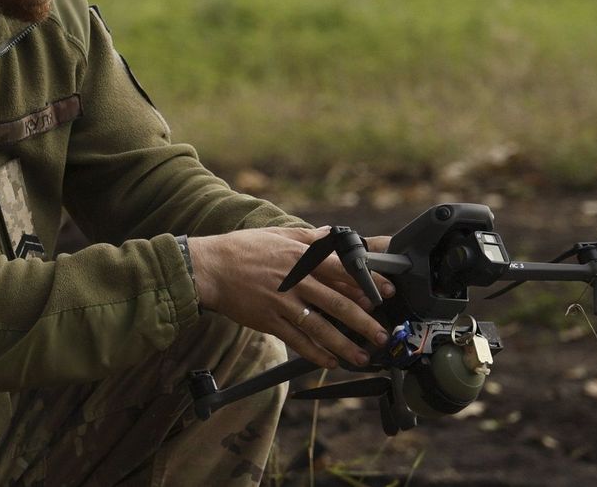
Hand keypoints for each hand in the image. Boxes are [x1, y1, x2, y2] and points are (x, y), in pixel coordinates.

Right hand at [188, 227, 394, 368]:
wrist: (210, 269)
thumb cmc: (243, 250)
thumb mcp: (279, 235)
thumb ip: (309, 239)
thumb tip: (331, 235)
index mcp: (302, 258)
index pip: (343, 270)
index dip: (368, 282)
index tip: (387, 293)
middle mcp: (296, 281)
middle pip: (338, 303)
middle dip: (364, 321)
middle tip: (381, 334)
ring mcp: (283, 303)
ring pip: (320, 327)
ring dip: (344, 344)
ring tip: (361, 357)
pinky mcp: (269, 321)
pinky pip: (297, 340)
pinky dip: (315, 353)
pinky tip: (329, 361)